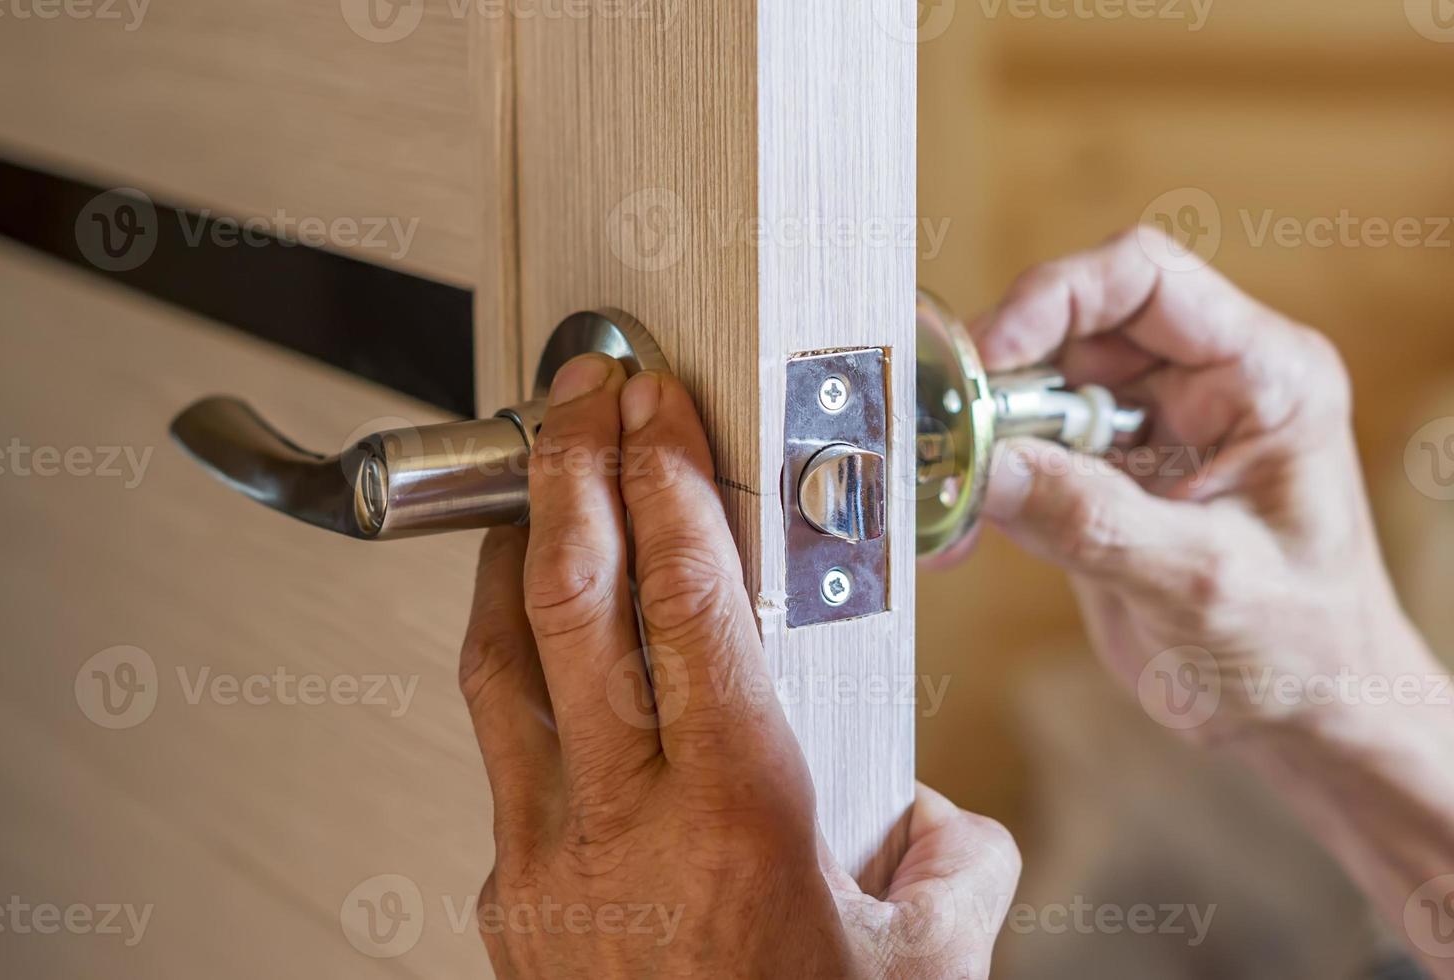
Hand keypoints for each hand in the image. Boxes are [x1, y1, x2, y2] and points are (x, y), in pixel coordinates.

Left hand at [459, 355, 1019, 977]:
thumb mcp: (930, 964)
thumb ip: (954, 861)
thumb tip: (934, 820)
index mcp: (739, 816)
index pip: (687, 600)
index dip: (665, 482)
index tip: (653, 407)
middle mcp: (623, 824)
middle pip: (571, 602)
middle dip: (569, 472)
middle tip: (575, 395)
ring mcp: (542, 862)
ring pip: (502, 664)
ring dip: (516, 556)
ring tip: (535, 485)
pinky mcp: (507, 901)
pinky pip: (500, 749)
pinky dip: (513, 666)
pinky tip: (540, 642)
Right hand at [965, 227, 1437, 741]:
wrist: (1304, 720)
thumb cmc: (1300, 650)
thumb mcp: (1203, 582)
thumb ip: (1094, 520)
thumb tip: (984, 464)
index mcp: (1262, 375)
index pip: (1145, 278)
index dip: (1055, 298)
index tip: (988, 358)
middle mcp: (1202, 386)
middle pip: (1073, 329)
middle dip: (1002, 378)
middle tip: (946, 434)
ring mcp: (1148, 431)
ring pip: (1036, 390)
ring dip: (983, 436)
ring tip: (943, 491)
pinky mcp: (1104, 479)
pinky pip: (1024, 455)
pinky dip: (982, 486)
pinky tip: (953, 532)